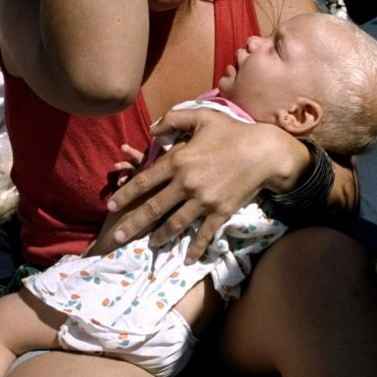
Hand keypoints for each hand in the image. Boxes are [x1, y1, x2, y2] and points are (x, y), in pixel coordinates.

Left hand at [105, 108, 295, 260]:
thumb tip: (151, 130)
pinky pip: (205, 233)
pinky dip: (196, 248)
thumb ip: (173, 119)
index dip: (125, 194)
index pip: (143, 181)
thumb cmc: (232, 131)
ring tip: (149, 245)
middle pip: (153, 208)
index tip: (111, 206)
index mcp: (178, 161)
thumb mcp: (201, 116)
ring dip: (159, 237)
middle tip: (116, 237)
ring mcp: (203, 201)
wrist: (264, 151)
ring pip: (175, 224)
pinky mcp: (220, 212)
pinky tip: (188, 259)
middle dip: (132, 224)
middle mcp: (187, 184)